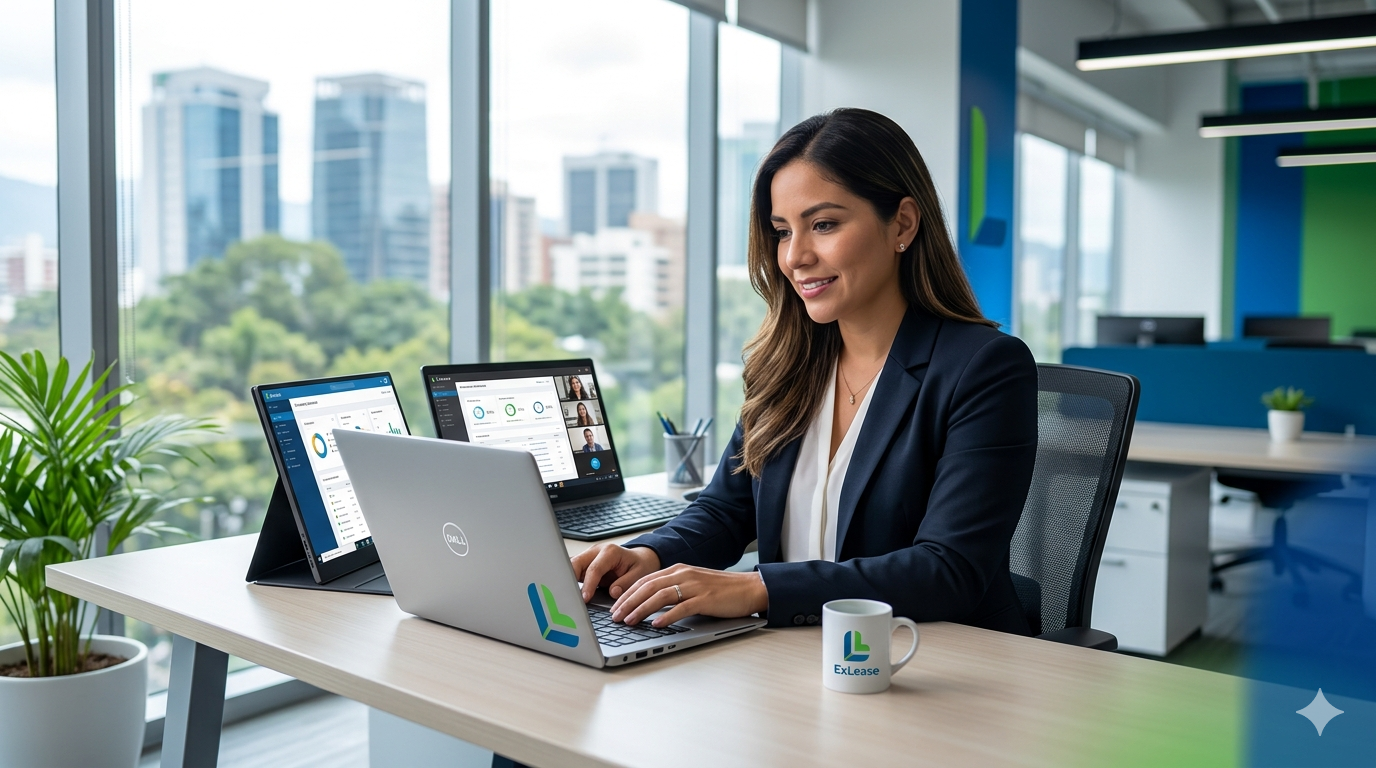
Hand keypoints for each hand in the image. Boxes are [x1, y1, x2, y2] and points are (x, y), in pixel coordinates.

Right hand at [570, 543, 660, 602]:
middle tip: (570, 598)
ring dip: (568, 580)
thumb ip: (626, 583)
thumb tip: (613, 592)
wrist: (639, 559)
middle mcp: (596, 551)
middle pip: (576, 563)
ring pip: (571, 566)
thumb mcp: (640, 574)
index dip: (588, 584)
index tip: (585, 598)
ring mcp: (589, 556)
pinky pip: (573, 571)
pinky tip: (570, 593)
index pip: (594, 568)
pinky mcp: (585, 564)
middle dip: (570, 579)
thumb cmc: (639, 565)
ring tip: (568, 597)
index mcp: (610, 552)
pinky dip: (570, 581)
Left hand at [612, 564, 768, 627]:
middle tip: (615, 616)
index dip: (627, 594)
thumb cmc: (722, 590)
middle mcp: (683, 574)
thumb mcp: (693, 585)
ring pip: (660, 595)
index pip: (645, 580)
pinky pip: (682, 607)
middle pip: (648, 586)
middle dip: (628, 602)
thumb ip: (674, 591)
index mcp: (678, 570)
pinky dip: (667, 616)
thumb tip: (651, 606)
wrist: (750, 588)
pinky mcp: (706, 598)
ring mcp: (694, 586)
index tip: (615, 607)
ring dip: (641, 609)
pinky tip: (657, 624)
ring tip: (629, 621)